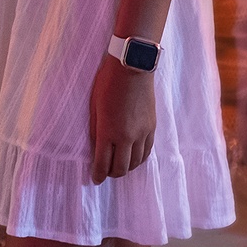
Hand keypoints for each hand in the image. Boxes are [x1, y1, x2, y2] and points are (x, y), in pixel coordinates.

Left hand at [88, 53, 155, 183]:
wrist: (132, 67)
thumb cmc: (107, 83)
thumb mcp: (95, 107)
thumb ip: (96, 130)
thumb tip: (97, 148)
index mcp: (109, 132)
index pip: (103, 164)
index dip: (98, 175)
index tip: (95, 179)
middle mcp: (127, 137)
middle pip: (121, 168)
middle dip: (111, 174)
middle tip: (105, 172)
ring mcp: (142, 133)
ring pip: (136, 163)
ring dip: (126, 167)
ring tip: (119, 165)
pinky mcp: (152, 127)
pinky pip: (147, 151)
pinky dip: (139, 158)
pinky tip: (134, 156)